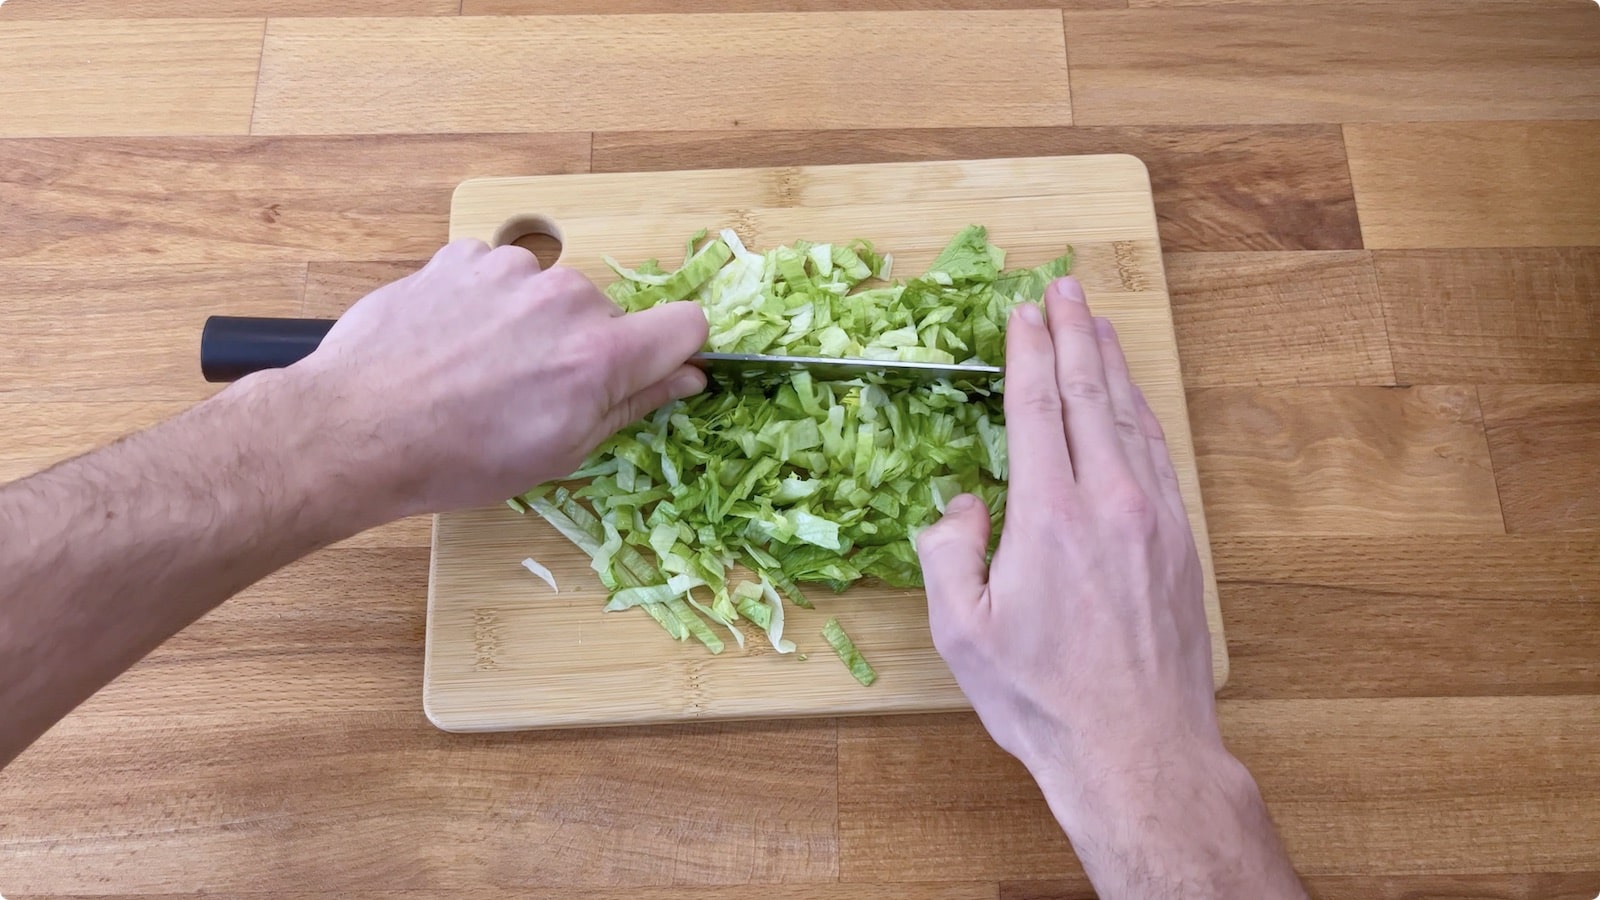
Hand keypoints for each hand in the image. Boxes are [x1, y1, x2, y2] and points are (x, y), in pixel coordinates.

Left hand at [280, 239, 708, 516]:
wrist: (356, 429)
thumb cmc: (457, 457)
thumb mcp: (561, 450)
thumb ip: (632, 404)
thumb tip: (687, 376)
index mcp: (601, 354)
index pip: (686, 325)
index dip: (675, 352)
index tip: (650, 373)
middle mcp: (566, 298)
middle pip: (608, 315)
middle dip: (584, 349)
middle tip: (534, 394)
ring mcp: (510, 269)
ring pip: (551, 294)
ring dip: (532, 325)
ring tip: (482, 371)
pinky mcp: (461, 256)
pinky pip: (498, 276)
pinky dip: (487, 305)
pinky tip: (452, 346)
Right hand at [915, 276, 1218, 787]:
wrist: (1139, 751)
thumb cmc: (1043, 699)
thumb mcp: (963, 632)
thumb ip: (949, 552)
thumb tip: (964, 504)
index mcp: (1049, 516)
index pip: (1038, 407)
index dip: (1028, 351)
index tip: (1022, 311)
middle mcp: (1109, 502)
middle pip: (1092, 394)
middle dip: (1074, 333)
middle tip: (1065, 287)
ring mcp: (1154, 519)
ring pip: (1131, 417)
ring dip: (1112, 363)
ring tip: (1098, 322)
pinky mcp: (1180, 544)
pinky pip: (1159, 455)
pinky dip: (1142, 413)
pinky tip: (1133, 400)